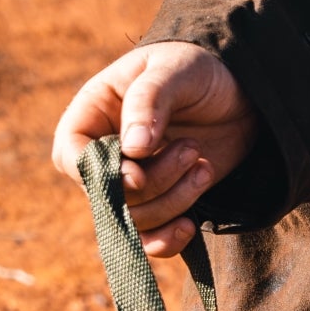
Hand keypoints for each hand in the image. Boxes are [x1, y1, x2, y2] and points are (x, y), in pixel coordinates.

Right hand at [53, 42, 258, 256]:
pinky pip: (150, 240)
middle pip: (108, 196)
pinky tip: (190, 225)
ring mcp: (134, 182)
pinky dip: (167, 241)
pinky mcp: (163, 202)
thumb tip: (132, 150)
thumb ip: (149, 102)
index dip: (98, 175)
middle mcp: (106, 153)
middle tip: (192, 150)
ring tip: (202, 164)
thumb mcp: (174, 71)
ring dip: (174, 201)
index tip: (137, 172)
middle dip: (155, 182)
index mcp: (93, 114)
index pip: (70, 156)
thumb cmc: (197, 69)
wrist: (239, 93)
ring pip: (135, 219)